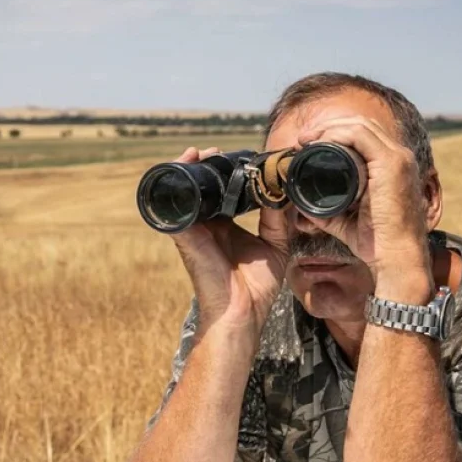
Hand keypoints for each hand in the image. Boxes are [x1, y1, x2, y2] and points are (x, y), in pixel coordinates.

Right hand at [168, 147, 289, 338]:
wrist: (242, 311)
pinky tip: (186, 165)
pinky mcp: (187, 234)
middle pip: (202, 187)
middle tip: (215, 151)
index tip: (237, 156)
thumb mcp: (276, 245)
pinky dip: (179, 182)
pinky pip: (177, 204)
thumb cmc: (256, 287)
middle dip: (206, 165)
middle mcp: (209, 225)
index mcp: (227, 227)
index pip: (223, 192)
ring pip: (186, 191)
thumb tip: (284, 190)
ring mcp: (196, 229)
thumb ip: (278, 218)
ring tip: (199, 153)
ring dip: (190, 168)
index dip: (227, 173)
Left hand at [296, 118, 434, 299]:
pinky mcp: (392, 163)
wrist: (396, 260)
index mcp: (393, 167)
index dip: (335, 133)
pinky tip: (319, 142)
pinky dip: (337, 134)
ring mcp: (398, 158)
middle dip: (328, 126)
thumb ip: (328, 213)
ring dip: (329, 128)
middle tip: (303, 139)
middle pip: (361, 125)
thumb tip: (302, 207)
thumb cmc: (378, 246)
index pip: (364, 135)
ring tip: (306, 139)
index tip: (308, 144)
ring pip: (360, 125)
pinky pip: (360, 135)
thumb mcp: (347, 223)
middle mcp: (399, 157)